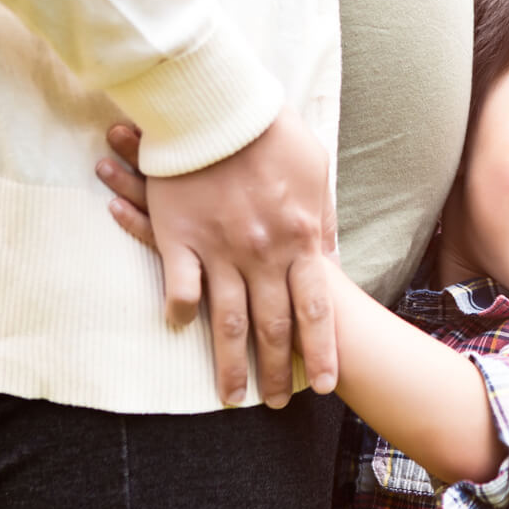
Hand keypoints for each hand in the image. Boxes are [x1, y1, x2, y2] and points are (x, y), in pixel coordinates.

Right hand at [96, 111, 337, 408]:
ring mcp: (220, 249)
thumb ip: (321, 222)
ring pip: (228, 322)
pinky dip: (181, 313)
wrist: (221, 104)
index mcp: (301, 238)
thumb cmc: (273, 133)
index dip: (323, 351)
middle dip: (278, 372)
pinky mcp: (180, 237)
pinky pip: (180, 288)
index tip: (327, 385)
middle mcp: (263, 253)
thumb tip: (327, 258)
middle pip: (274, 327)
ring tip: (231, 397)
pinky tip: (181, 331)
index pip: (317, 309)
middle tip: (275, 404)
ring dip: (230, 365)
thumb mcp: (315, 173)